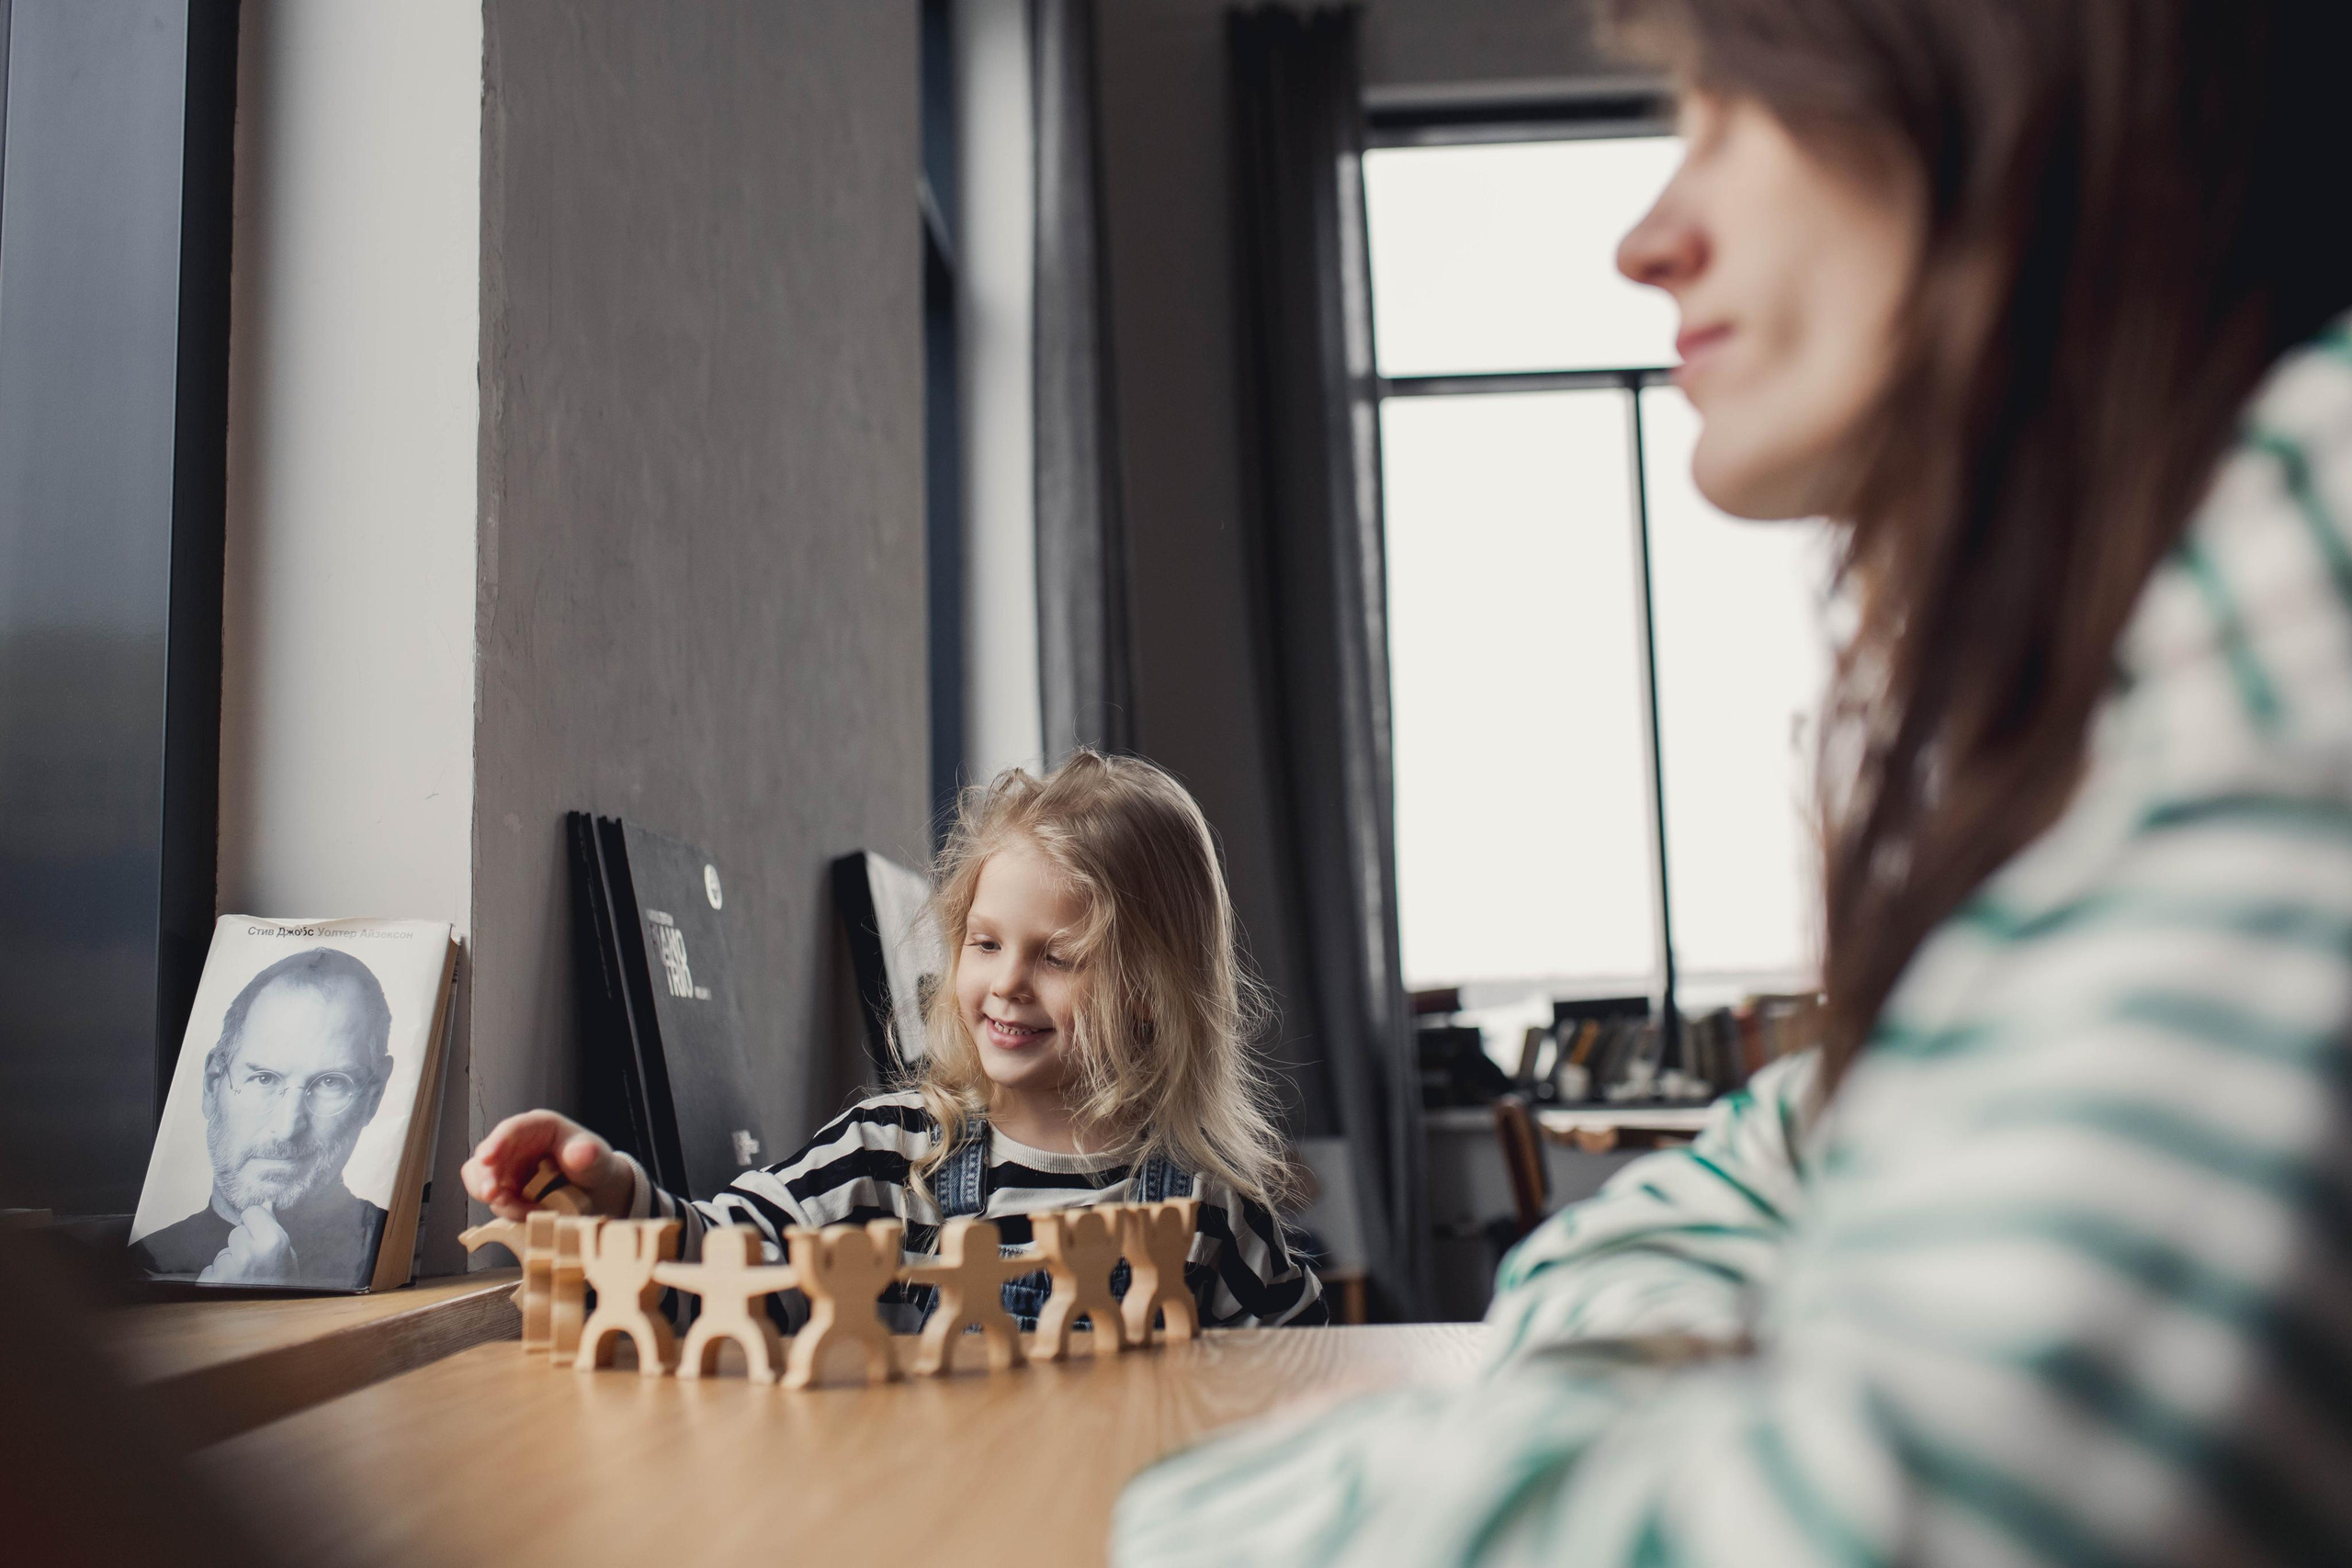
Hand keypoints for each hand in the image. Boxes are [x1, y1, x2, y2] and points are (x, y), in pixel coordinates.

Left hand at [197, 1205, 296, 1283]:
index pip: (251, 1213)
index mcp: (273, 1242)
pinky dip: (217, 1278)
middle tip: (255, 1264)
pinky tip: (231, 1288)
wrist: (267, 1326)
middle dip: (242, 1245)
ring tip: (244, 1280)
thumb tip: (266, 1203)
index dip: (255, 1223)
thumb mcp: (287, 1256)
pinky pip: (210, 1269)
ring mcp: (227, 1269)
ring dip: (230, 1263)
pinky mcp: (210, 1283)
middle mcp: (249, 1253)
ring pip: (222, 1253)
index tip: (259, 1234)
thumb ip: (273, 1229)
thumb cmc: (282, 1287)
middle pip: (236, 1233)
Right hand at [461, 1110, 633, 1219]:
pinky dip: (506, 1210)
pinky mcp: (505, 1189)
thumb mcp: (596, 1159)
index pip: (511, 1129)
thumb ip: (589, 1155)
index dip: (496, 1143)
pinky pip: (494, 1199)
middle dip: (486, 1177)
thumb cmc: (594, 1165)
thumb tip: (581, 1152)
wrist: (595, 1191)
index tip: (486, 1159)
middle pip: (487, 1156)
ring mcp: (508, 1168)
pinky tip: (528, 1216)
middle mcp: (517, 1144)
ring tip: (522, 1212)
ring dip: (495, 1197)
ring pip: (482, 1179)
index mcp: (538, 1127)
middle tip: (492, 1196)